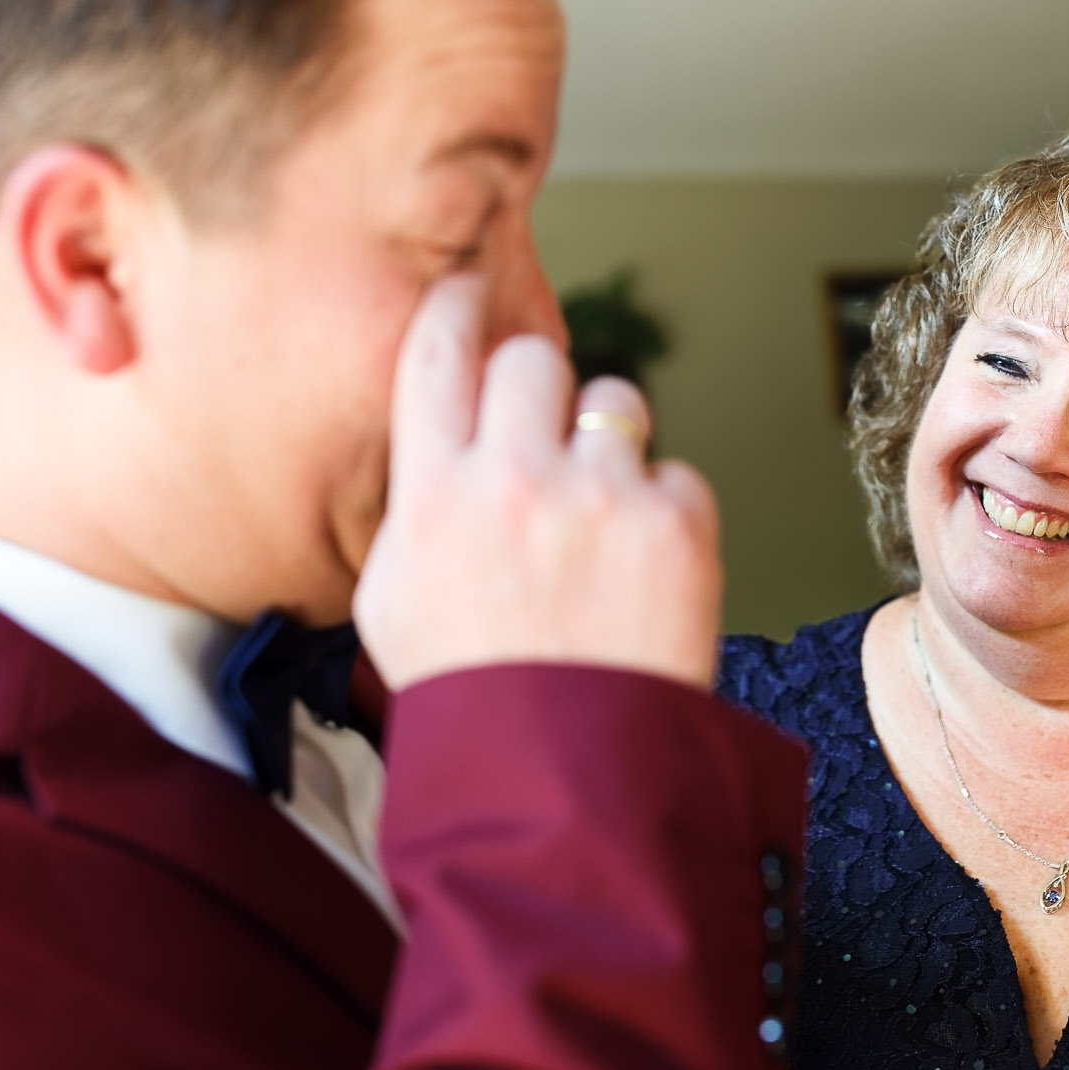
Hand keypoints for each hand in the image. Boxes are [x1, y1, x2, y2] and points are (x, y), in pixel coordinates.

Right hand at [355, 277, 722, 690]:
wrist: (564, 776)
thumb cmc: (473, 693)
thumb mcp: (391, 600)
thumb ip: (412, 507)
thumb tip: (436, 439)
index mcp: (434, 494)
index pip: (437, 351)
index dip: (455, 307)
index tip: (469, 293)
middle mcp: (515, 480)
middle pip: (532, 357)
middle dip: (540, 384)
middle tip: (546, 431)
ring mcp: (602, 498)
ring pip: (616, 401)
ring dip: (609, 442)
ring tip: (599, 520)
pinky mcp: (677, 525)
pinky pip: (675, 473)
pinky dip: (662, 512)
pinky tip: (640, 573)